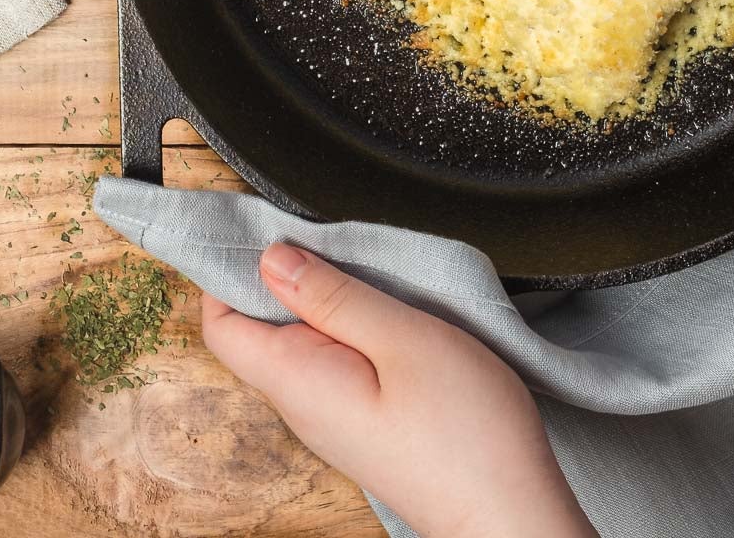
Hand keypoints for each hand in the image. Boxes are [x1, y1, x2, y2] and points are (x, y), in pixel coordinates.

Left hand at [199, 243, 594, 537]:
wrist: (511, 519)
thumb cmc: (465, 434)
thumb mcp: (401, 340)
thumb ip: (333, 297)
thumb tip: (271, 260)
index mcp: (297, 381)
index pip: (221, 324)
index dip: (229, 269)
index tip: (267, 225)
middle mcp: (303, 404)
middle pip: (258, 328)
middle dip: (282, 275)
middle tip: (329, 235)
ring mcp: (333, 417)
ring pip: (300, 342)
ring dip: (322, 299)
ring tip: (366, 268)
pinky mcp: (363, 422)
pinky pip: (331, 361)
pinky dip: (346, 324)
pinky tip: (386, 310)